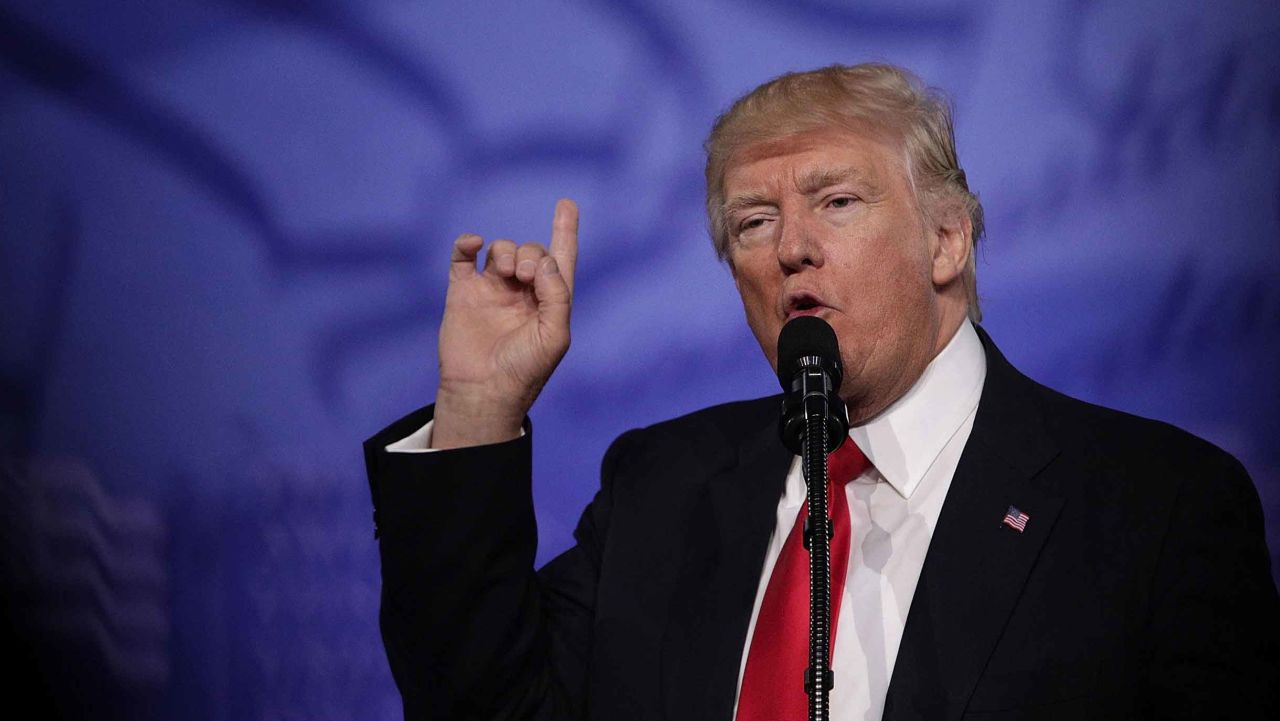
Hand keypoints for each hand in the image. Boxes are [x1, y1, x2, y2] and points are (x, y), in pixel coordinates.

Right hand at [430, 199, 578, 448]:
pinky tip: (473, 243)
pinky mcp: (462, 292)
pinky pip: (463, 257)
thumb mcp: (555, 334)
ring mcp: (491, 290)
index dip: (565, 231)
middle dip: (530, 254)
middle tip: (525, 276)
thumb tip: (541, 261)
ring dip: (507, 251)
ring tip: (507, 272)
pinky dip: (467, 243)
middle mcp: (521, 292)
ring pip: (500, 250)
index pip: (560, 259)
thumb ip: (557, 294)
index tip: (566, 204)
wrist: (483, 391)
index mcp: (549, 301)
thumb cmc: (524, 370)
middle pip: (530, 252)